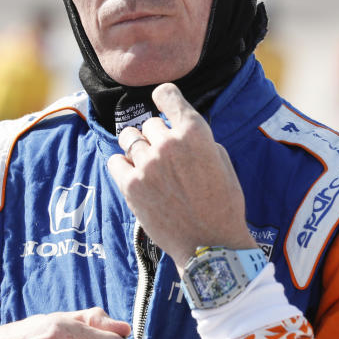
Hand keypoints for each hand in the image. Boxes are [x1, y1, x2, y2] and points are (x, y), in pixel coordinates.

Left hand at [107, 83, 256, 270]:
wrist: (211, 245)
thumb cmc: (223, 205)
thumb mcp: (221, 161)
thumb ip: (198, 139)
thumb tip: (176, 129)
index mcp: (195, 132)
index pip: (166, 94)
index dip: (162, 96)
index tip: (159, 101)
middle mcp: (168, 143)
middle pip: (149, 123)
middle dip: (156, 136)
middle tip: (166, 158)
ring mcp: (147, 164)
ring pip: (129, 139)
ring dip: (138, 148)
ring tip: (149, 166)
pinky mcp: (130, 185)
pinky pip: (115, 161)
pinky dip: (123, 166)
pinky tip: (135, 176)